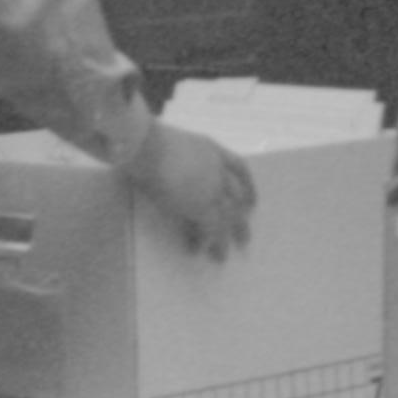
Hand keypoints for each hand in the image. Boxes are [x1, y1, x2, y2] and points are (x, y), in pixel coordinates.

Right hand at [118, 120, 254, 258]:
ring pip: (228, 217)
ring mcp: (213, 188)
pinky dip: (206, 242)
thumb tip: (170, 171)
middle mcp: (218, 169)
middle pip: (237, 196)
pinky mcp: (203, 206)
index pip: (239, 167)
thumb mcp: (172, 146)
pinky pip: (211, 229)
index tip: (251, 201)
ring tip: (222, 256)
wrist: (146, 145)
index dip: (247, 185)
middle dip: (240, 218)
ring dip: (226, 238)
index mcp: (213, 149)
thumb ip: (179, 159)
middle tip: (244, 235)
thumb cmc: (149, 141)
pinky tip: (201, 253)